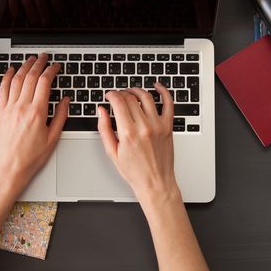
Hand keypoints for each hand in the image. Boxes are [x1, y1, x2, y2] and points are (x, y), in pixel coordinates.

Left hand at [0, 53, 69, 193]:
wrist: (10, 167)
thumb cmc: (31, 157)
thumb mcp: (53, 138)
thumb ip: (60, 116)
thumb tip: (65, 101)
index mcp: (37, 112)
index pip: (45, 83)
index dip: (51, 71)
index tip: (56, 66)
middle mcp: (22, 107)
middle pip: (30, 77)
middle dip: (39, 63)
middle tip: (44, 57)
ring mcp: (10, 108)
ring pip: (16, 80)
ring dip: (24, 66)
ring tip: (31, 60)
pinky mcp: (1, 112)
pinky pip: (3, 89)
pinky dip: (7, 77)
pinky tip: (10, 71)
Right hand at [97, 83, 178, 201]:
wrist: (155, 183)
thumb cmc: (134, 171)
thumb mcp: (112, 152)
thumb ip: (104, 128)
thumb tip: (101, 110)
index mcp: (128, 133)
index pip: (118, 102)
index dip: (111, 94)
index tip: (108, 95)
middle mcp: (144, 127)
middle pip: (131, 98)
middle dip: (121, 93)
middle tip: (117, 96)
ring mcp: (158, 125)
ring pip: (147, 97)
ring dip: (137, 90)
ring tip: (131, 92)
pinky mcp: (168, 126)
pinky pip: (169, 103)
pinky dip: (164, 92)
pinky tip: (157, 87)